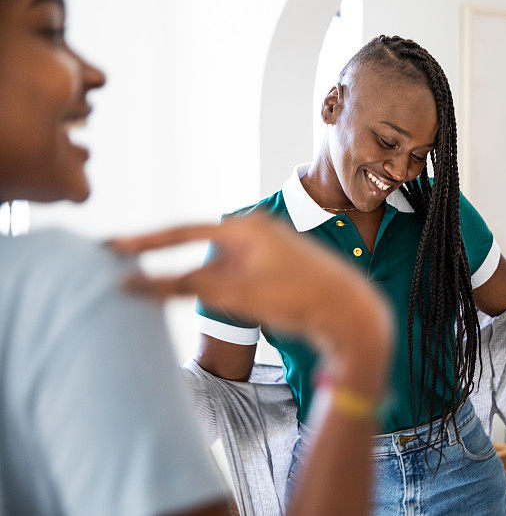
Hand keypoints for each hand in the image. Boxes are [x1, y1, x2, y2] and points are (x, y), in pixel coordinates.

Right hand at [109, 214, 391, 389]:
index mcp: (247, 228)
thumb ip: (187, 286)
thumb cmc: (300, 298)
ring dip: (199, 282)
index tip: (114, 247)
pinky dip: (219, 290)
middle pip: (201, 249)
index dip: (147, 242)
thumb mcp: (237, 293)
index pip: (184, 232)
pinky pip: (237, 278)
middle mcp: (257, 233)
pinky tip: (218, 302)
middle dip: (172, 264)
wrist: (353, 315)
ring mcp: (269, 252)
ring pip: (220, 268)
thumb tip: (137, 283)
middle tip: (135, 273)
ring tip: (180, 294)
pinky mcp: (278, 272)